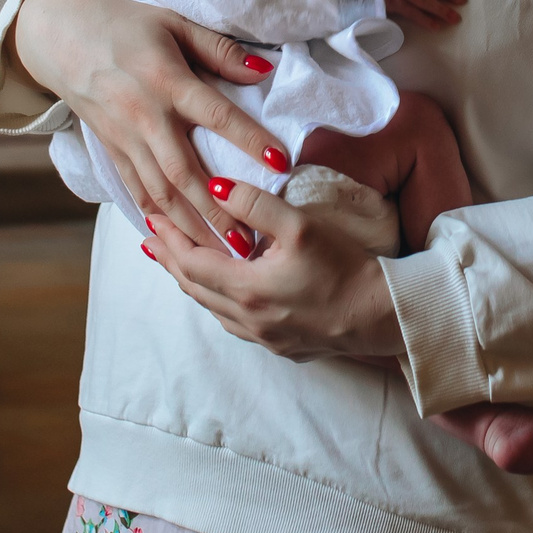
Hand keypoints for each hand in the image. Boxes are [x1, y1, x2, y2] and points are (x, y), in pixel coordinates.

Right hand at [10, 0, 285, 244]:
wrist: (60, 36)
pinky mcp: (111, 150)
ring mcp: (124, 138)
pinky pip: (135, 189)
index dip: (249, 140)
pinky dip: (157, 216)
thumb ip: (218, 49)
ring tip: (220, 252)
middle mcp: (145, 116)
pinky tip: (177, 238)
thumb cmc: (125, 24)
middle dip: (217, 211)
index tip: (280, 164)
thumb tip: (262, 70)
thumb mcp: (174, 23)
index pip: (216, 115)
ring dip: (191, 225)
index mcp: (167, 80)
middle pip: (185, 172)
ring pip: (160, 191)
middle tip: (247, 242)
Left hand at [146, 179, 405, 361]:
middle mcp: (248, 320)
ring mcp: (263, 338)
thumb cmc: (345, 268)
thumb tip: (214, 186)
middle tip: (151, 240)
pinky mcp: (281, 346)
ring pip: (212, 309)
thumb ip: (255, 204)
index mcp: (247, 291)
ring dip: (192, 282)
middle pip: (195, 289)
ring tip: (178, 261)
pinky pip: (234, 323)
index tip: (151, 220)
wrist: (382, 315)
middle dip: (171, 261)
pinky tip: (222, 292)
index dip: (169, 241)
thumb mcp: (300, 226)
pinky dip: (217, 301)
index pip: (192, 264)